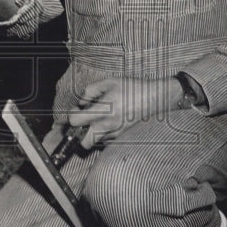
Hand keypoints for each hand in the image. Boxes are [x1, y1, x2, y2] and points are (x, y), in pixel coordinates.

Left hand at [67, 76, 181, 145]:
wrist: (153, 98)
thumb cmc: (131, 88)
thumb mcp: (109, 82)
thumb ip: (90, 91)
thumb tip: (81, 102)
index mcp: (103, 111)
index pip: (76, 121)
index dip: (72, 115)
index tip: (78, 109)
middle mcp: (108, 126)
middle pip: (83, 143)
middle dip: (79, 134)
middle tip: (84, 121)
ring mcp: (115, 134)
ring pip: (94, 143)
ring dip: (90, 134)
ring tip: (96, 120)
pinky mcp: (121, 137)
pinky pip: (105, 141)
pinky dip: (101, 134)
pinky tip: (107, 122)